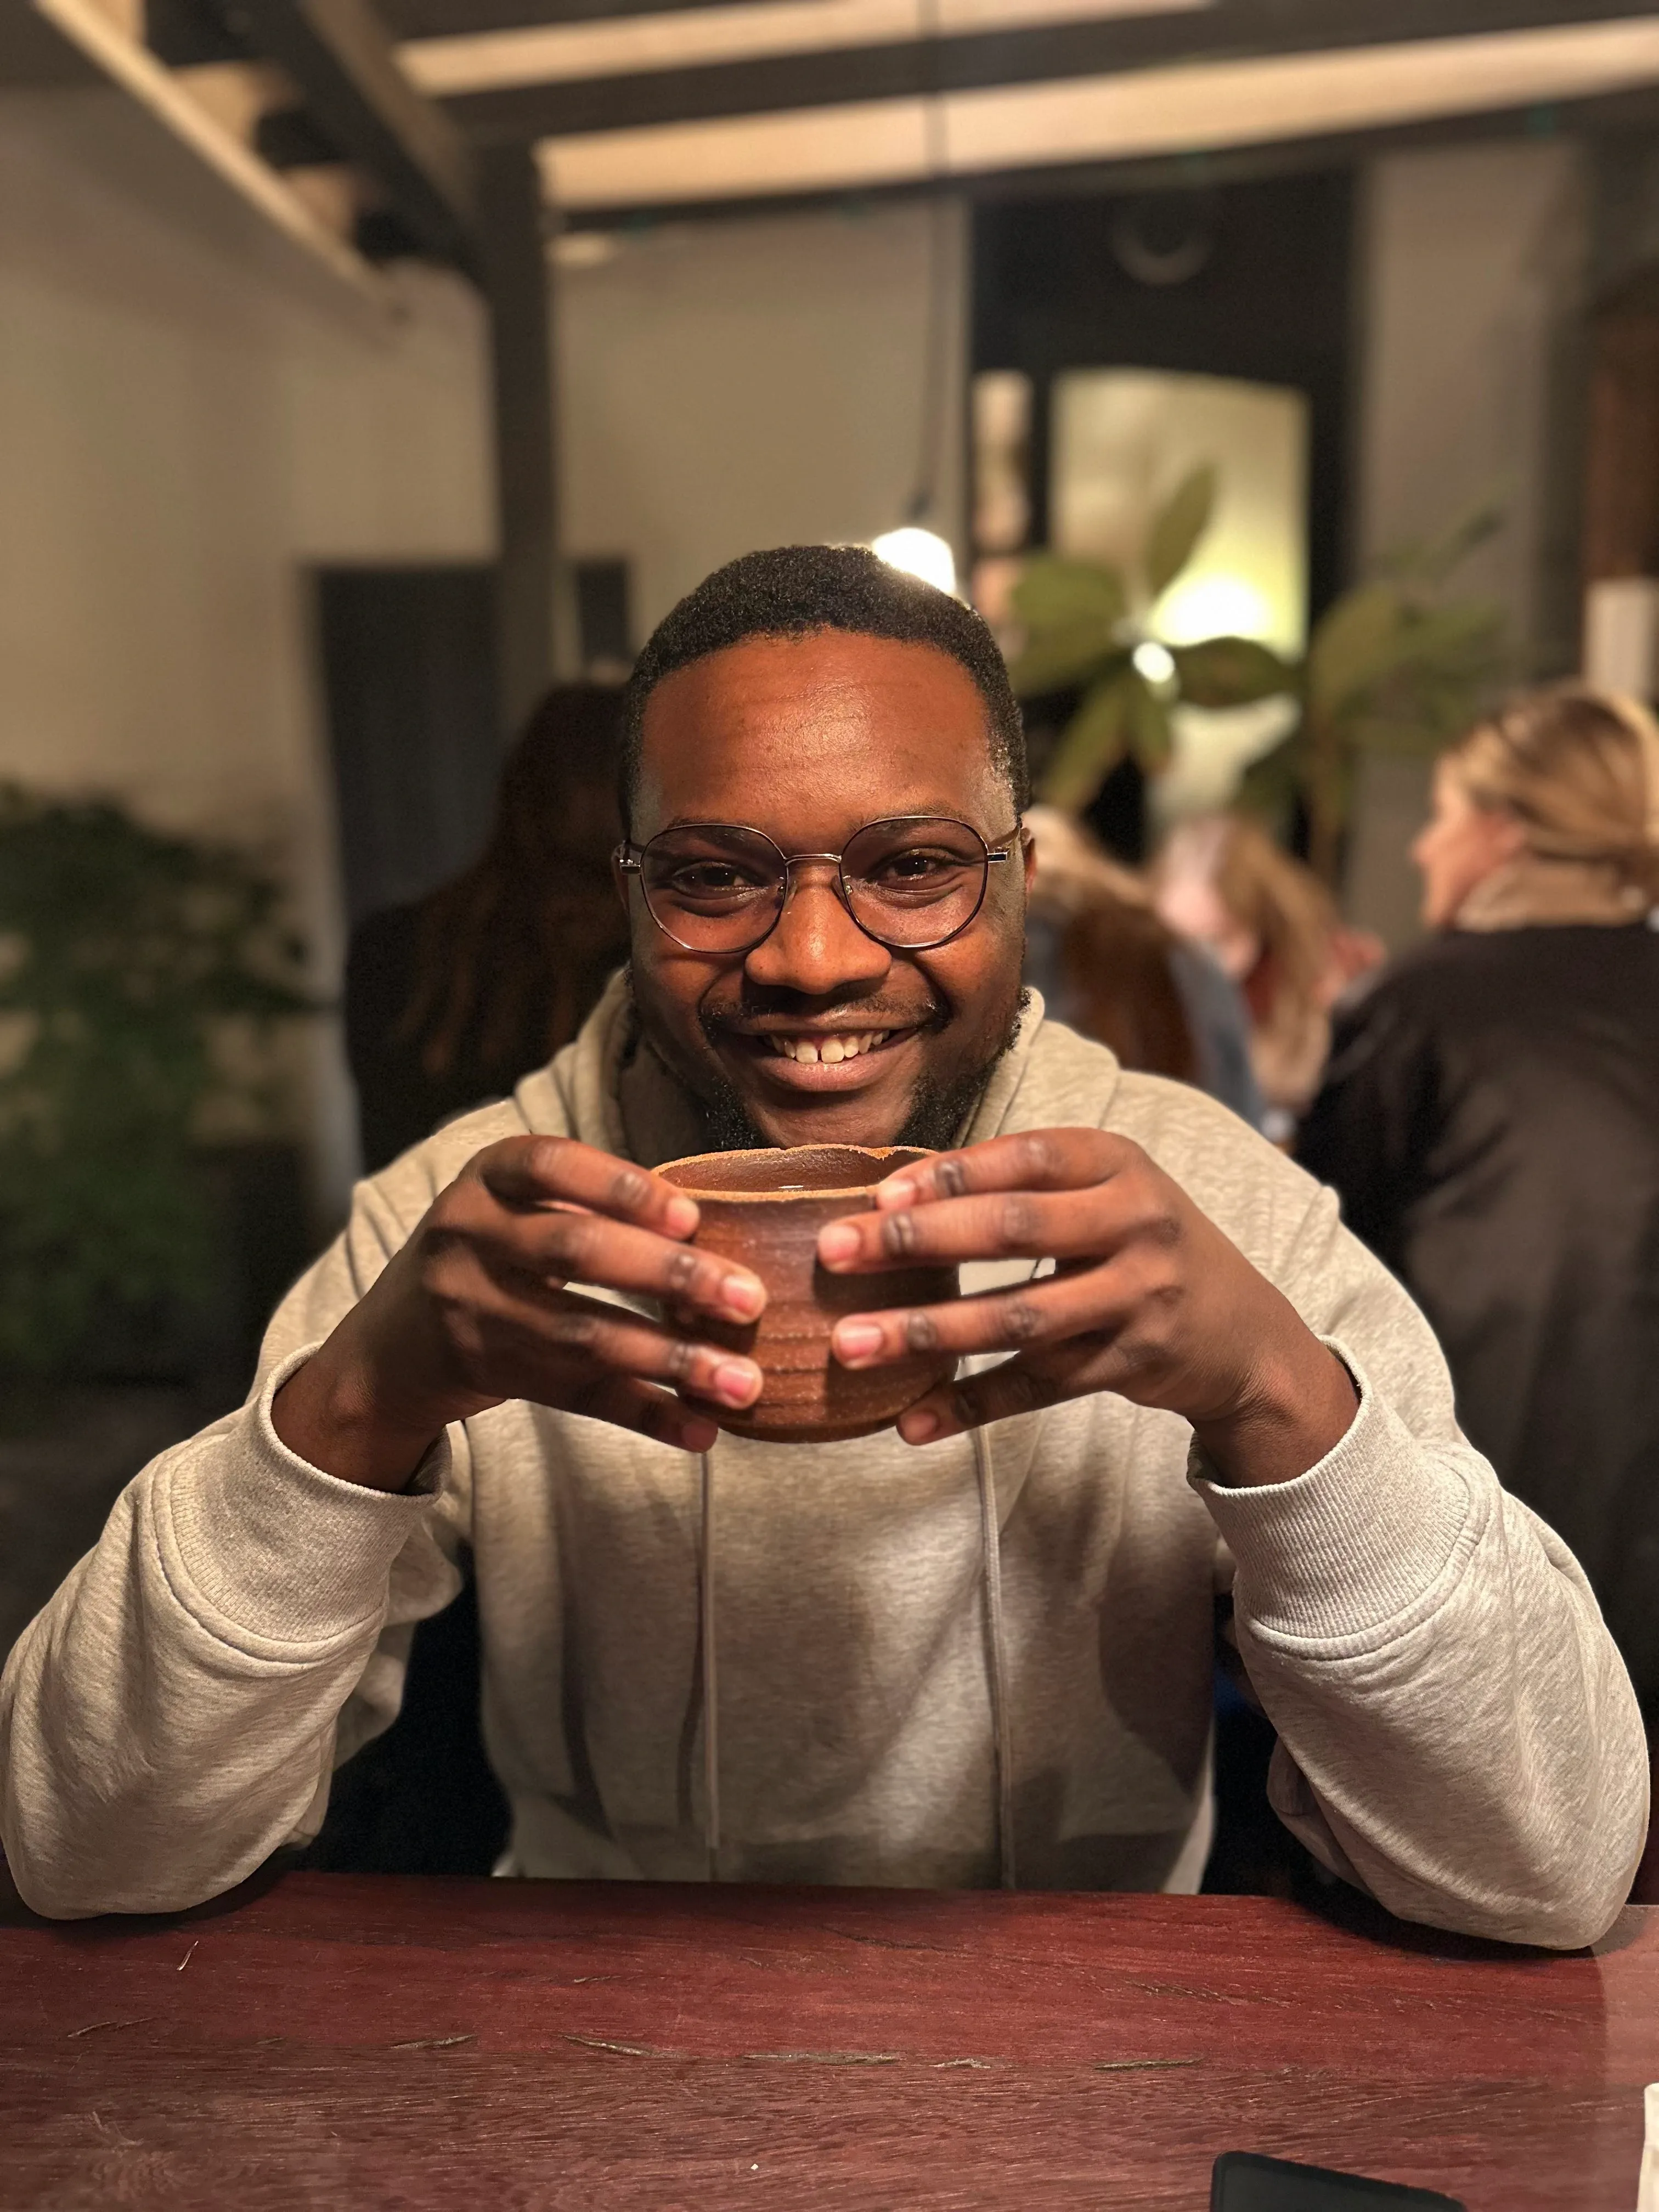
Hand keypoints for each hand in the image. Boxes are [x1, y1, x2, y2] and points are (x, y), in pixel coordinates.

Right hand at [273, 1136, 767, 1488]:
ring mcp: (474, 1312)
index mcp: (486, 1180)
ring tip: (743, 1381)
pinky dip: (646, 1415)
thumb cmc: (490, 1252)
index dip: (621, 1187)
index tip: (691, 1214)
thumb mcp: (512, 1204)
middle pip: (574, 1252)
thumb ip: (590, 1202)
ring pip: (582, 1337)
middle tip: (747, 1298)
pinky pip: (578, 1397)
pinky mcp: (491, 1374)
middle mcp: (469, 1238)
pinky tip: (702, 1430)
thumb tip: (720, 1223)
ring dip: (671, 1361)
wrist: (393, 1343)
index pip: (548, 1165)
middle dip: (669, 1276)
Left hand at [816, 1129, 1356, 1484]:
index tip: (878, 1193)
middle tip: (838, 1251)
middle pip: (1014, 1230)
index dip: (950, 1174)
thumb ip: (1024, 1185)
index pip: (1026, 1158)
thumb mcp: (1107, 1190)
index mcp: (1120, 1164)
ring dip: (928, 1332)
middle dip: (918, 1240)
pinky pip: (1035, 1388)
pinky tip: (911, 1420)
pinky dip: (969, 1406)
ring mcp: (1138, 1299)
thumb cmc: (1142, 1244)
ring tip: (853, 1344)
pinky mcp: (1129, 1365)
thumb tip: (894, 1194)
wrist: (1243, 1333)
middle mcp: (1137, 1224)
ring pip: (1018, 1318)